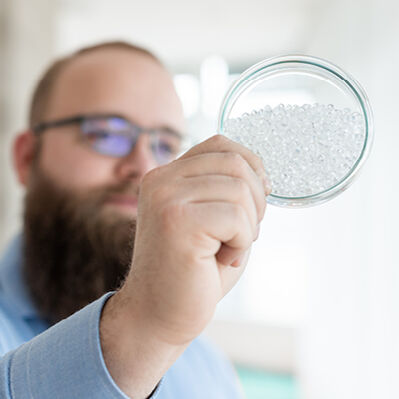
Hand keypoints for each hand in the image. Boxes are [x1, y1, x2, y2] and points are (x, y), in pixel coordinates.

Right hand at [100, 135, 269, 397]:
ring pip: (240, 190)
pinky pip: (236, 217)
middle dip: (256, 200)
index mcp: (166, 176)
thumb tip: (259, 171)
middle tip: (245, 233)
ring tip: (229, 249)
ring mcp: (166, 199)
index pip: (220, 144)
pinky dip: (242, 242)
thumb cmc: (193, 269)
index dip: (251, 165)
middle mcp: (161, 180)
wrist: (158, 314)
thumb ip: (226, 189)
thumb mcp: (211, 219)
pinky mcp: (177, 222)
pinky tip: (224, 259)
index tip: (258, 198)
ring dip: (248, 226)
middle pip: (235, 164)